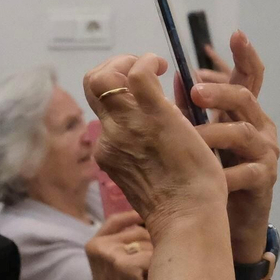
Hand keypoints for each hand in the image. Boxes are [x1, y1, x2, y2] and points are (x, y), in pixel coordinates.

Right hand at [83, 53, 227, 238]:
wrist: (187, 219)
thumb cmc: (181, 207)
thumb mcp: (151, 176)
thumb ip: (146, 152)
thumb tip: (165, 126)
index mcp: (109, 152)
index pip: (100, 109)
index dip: (116, 89)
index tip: (141, 91)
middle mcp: (109, 137)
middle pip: (91, 86)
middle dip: (114, 67)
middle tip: (143, 69)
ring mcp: (126, 127)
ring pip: (102, 77)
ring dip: (128, 61)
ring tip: (155, 65)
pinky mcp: (153, 116)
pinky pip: (137, 73)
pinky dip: (147, 61)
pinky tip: (165, 66)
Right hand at [86, 212, 152, 279]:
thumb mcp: (112, 262)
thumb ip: (122, 243)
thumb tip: (148, 223)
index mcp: (94, 244)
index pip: (116, 220)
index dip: (133, 216)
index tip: (148, 218)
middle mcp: (99, 245)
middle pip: (138, 232)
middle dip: (151, 244)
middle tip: (153, 263)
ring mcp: (111, 254)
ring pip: (149, 243)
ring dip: (156, 256)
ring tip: (150, 274)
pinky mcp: (125, 264)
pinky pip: (153, 256)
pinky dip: (157, 267)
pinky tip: (151, 279)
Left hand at [187, 32, 277, 261]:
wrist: (218, 222)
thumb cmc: (205, 174)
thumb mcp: (193, 137)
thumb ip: (184, 109)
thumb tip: (163, 77)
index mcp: (242, 113)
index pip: (248, 77)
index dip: (245, 55)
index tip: (236, 33)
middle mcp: (258, 127)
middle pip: (245, 96)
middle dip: (219, 91)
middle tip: (193, 91)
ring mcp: (264, 154)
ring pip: (243, 132)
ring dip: (213, 133)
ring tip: (189, 140)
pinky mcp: (263, 181)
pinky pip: (246, 172)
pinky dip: (224, 173)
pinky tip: (208, 177)